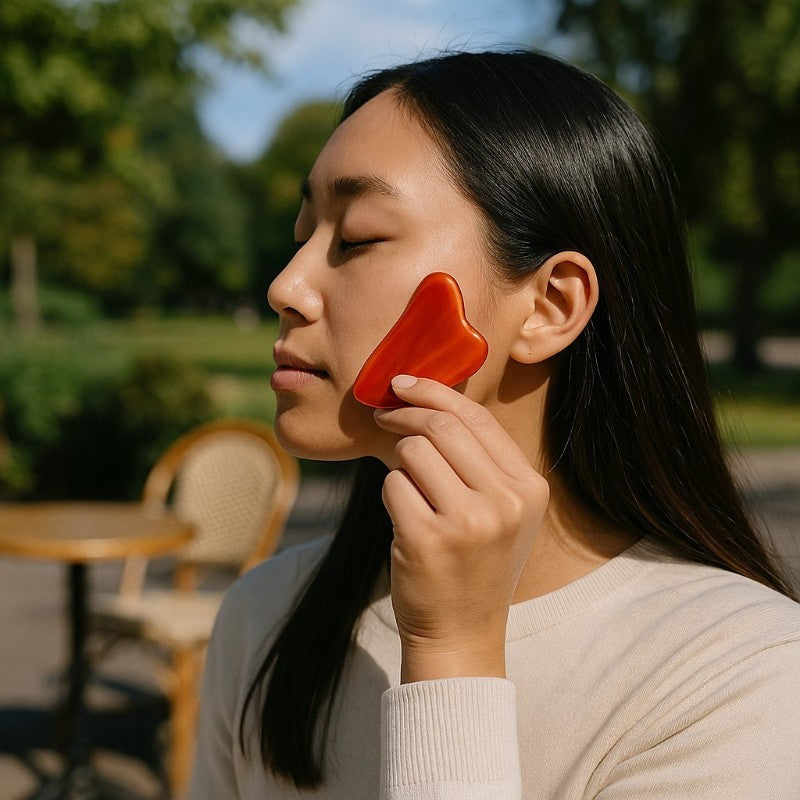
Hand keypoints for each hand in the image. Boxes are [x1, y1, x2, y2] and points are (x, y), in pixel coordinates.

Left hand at [373, 375, 548, 682]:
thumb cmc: (475, 565)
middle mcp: (506, 501)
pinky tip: (404, 519)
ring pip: (413, 451)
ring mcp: (469, 522)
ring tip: (409, 491)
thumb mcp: (500, 512)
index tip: (404, 385)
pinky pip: (393, 485)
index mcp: (529, 488)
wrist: (462, 635)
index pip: (478, 417)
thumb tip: (426, 400)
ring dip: (398, 462)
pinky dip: (390, 494)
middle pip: (442, 426)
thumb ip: (477, 460)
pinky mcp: (428, 540)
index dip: (435, 393)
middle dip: (405, 414)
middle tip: (383, 416)